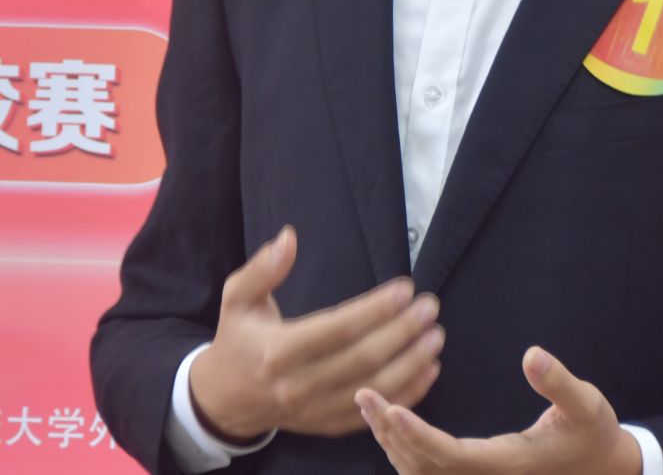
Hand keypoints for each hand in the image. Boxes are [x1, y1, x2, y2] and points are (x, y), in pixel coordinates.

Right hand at [188, 225, 445, 440]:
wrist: (226, 399)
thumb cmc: (239, 340)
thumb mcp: (238, 298)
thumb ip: (263, 269)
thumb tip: (288, 237)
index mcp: (277, 351)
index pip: (336, 329)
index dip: (375, 310)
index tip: (406, 288)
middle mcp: (298, 385)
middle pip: (362, 359)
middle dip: (402, 333)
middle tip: (430, 308)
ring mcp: (314, 410)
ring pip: (373, 389)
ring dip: (411, 364)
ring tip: (435, 337)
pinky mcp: (327, 424)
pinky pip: (373, 411)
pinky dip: (405, 394)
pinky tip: (428, 371)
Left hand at [356, 345, 640, 474]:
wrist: (603, 469)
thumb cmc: (593, 434)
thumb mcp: (587, 404)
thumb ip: (559, 382)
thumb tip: (531, 354)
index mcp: (507, 463)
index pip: (449, 455)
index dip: (417, 436)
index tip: (392, 410)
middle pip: (423, 466)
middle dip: (390, 432)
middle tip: (365, 394)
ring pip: (420, 473)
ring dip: (391, 442)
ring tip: (370, 404)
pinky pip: (430, 471)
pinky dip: (406, 449)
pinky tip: (393, 422)